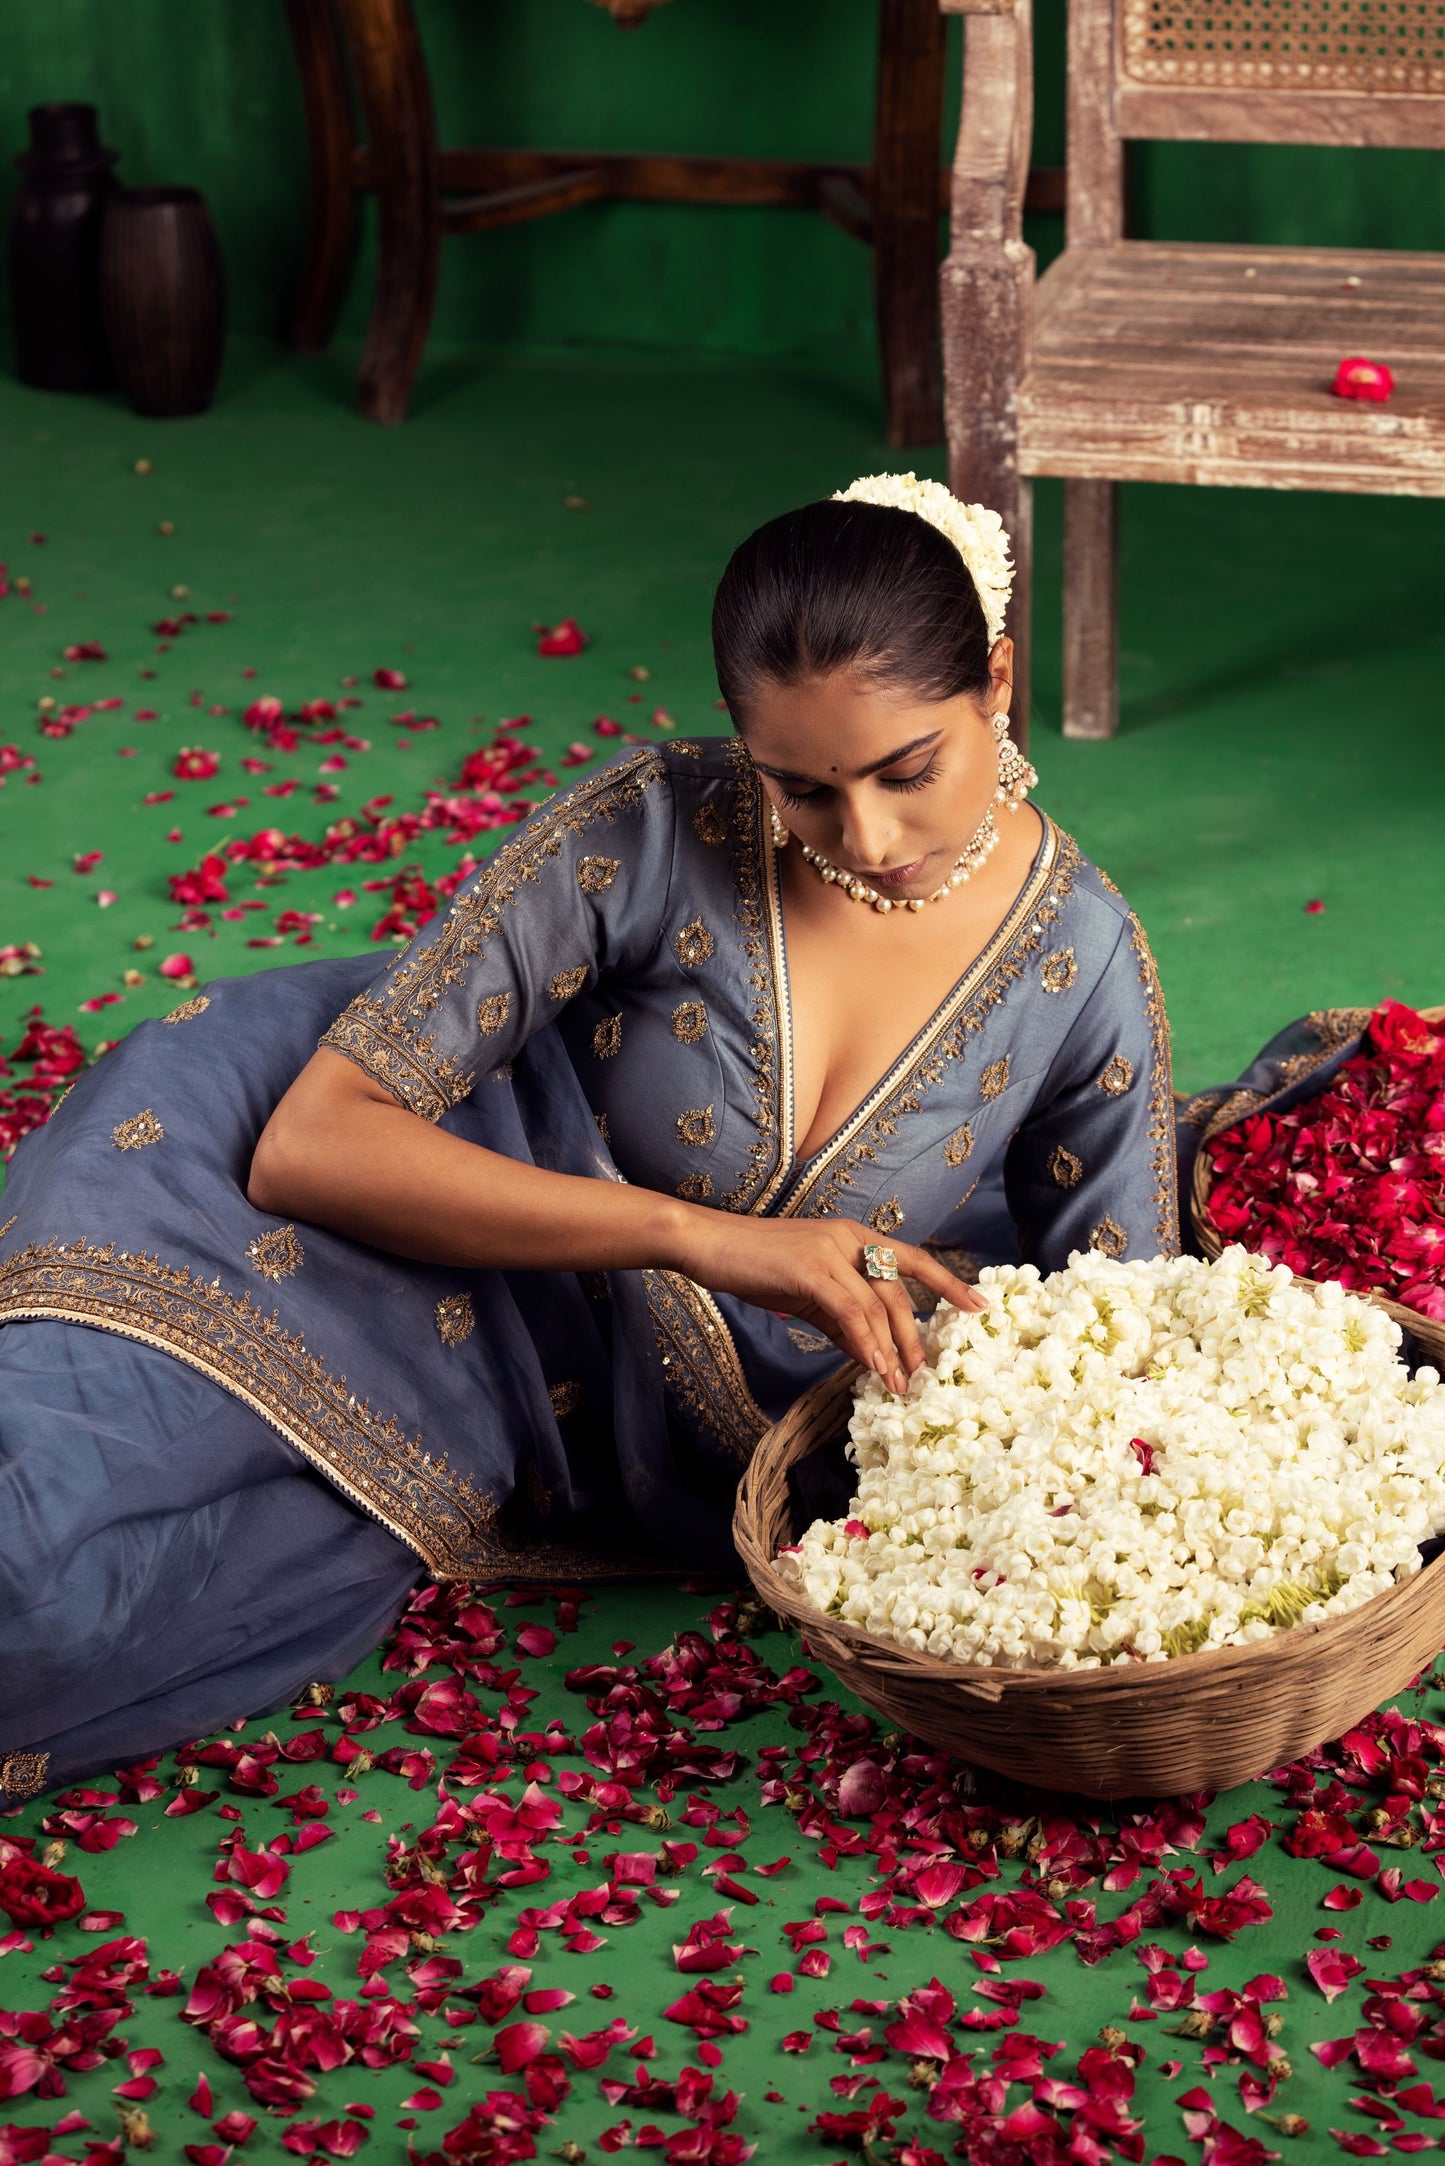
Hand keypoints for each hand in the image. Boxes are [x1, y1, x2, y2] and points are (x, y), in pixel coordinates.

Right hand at [667, 1212, 985, 1393]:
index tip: (979, 1306)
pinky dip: (865, 1340)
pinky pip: (849, 1310)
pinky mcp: (810, 1267)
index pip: (912, 1260)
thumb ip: (842, 1320)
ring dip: (891, 1348)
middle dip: (914, 1336)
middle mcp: (850, 1237)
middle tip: (924, 1374)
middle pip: (898, 1290)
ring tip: (898, 1384)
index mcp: (855, 1237)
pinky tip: (873, 1365)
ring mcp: (831, 1250)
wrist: (710, 1244)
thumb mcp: (809, 1294)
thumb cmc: (758, 1267)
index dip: (948, 1282)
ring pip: (877, 1304)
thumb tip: (872, 1355)